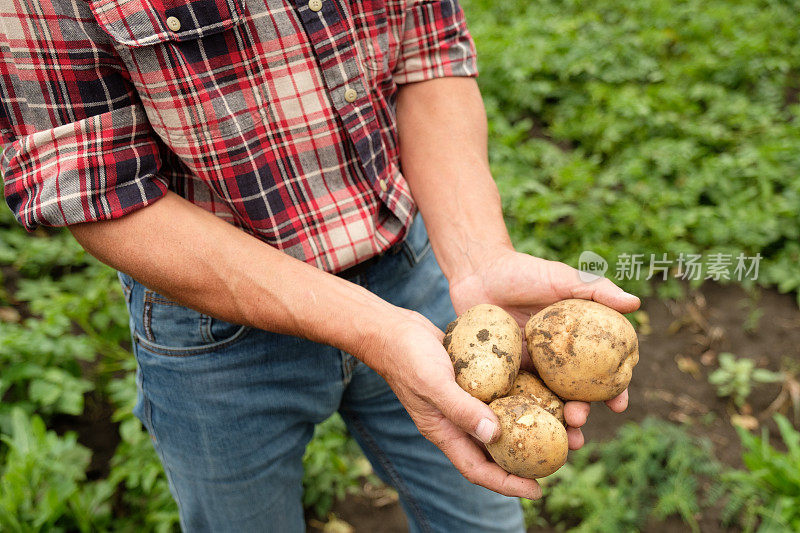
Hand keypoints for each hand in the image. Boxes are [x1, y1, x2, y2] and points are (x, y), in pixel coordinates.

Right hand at [363, 310, 542, 499]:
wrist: (392, 330)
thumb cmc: (406, 357)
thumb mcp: (433, 383)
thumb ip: (460, 408)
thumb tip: (494, 435)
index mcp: (445, 432)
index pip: (478, 469)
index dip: (507, 484)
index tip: (537, 491)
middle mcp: (459, 421)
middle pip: (497, 450)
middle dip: (527, 459)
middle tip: (561, 457)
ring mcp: (467, 400)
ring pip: (503, 421)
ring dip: (530, 424)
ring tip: (562, 423)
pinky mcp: (473, 380)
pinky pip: (501, 394)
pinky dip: (521, 394)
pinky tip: (544, 388)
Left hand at [449, 247, 640, 449]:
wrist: (480, 271)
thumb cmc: (525, 271)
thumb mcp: (562, 277)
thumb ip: (597, 289)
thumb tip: (635, 303)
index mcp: (577, 343)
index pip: (600, 372)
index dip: (614, 391)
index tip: (619, 405)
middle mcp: (555, 360)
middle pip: (573, 395)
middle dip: (581, 414)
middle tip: (579, 421)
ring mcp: (528, 367)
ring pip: (544, 402)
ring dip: (553, 422)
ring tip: (556, 433)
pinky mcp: (502, 370)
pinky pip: (512, 394)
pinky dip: (519, 413)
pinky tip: (519, 425)